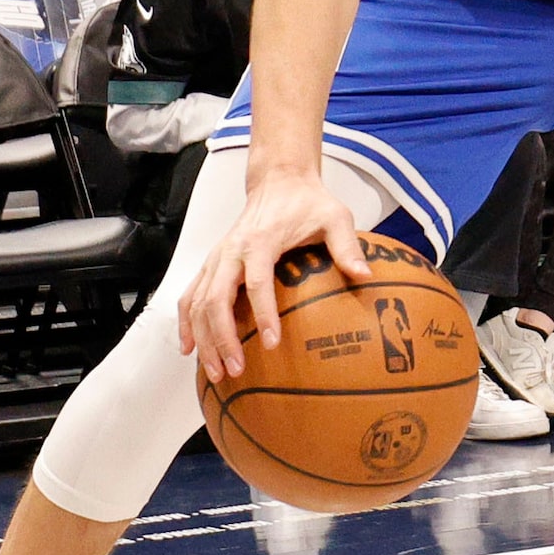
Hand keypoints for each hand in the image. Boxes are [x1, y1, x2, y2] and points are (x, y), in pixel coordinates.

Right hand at [183, 163, 370, 370]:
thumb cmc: (308, 203)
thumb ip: (347, 246)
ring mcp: (217, 257)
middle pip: (216, 299)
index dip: (263, 314)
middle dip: (223, 338)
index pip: (257, 283)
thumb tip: (366, 277)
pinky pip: (190, 296)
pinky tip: (190, 350)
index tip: (272, 344)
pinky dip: (187, 324)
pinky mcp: (211, 263)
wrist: (278, 181)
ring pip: (198, 302)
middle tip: (236, 370)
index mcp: (260, 241)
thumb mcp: (335, 217)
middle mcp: (231, 250)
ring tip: (217, 372)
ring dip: (204, 339)